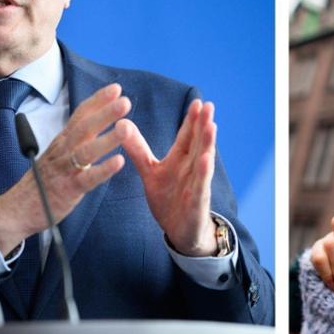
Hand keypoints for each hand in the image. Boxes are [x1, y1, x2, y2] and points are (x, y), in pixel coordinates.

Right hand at [0, 83, 130, 252]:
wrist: (16, 209)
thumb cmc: (41, 182)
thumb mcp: (57, 155)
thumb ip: (74, 140)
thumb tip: (94, 124)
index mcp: (62, 141)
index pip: (80, 115)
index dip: (97, 101)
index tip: (116, 88)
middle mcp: (63, 151)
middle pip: (84, 128)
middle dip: (104, 113)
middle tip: (124, 100)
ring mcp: (65, 170)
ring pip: (86, 151)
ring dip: (107, 138)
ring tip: (126, 128)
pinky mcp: (68, 189)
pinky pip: (87, 178)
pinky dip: (103, 170)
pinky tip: (119, 162)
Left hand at [121, 98, 217, 256]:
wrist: (179, 230)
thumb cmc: (169, 198)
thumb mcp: (150, 172)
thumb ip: (138, 150)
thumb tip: (122, 124)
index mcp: (181, 160)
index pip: (188, 136)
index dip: (192, 120)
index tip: (197, 102)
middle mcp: (192, 168)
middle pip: (198, 143)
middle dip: (203, 125)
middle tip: (208, 105)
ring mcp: (197, 185)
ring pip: (203, 161)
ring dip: (207, 144)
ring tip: (211, 125)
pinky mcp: (197, 203)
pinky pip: (200, 186)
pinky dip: (203, 174)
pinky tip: (206, 160)